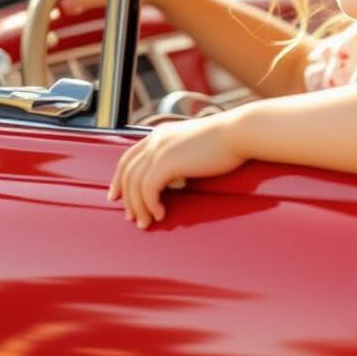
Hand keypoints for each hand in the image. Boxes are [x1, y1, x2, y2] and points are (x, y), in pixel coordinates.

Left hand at [108, 115, 244, 228]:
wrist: (238, 133)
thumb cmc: (225, 141)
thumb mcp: (194, 147)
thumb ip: (179, 157)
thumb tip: (172, 179)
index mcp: (160, 134)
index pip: (128, 157)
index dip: (120, 179)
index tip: (118, 196)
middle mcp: (155, 140)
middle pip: (127, 172)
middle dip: (126, 198)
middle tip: (132, 218)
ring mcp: (159, 150)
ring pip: (134, 184)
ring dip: (138, 207)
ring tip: (147, 222)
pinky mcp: (166, 162)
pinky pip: (148, 190)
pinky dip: (151, 205)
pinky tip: (161, 214)